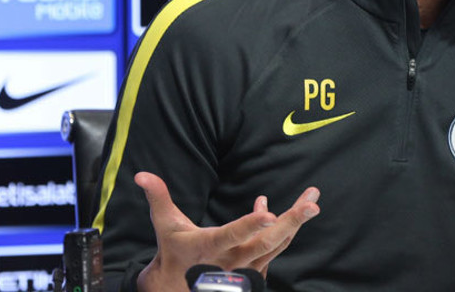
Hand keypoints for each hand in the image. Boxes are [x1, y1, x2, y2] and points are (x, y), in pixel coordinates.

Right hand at [134, 171, 319, 291]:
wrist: (180, 287)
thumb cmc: (174, 251)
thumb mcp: (165, 225)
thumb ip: (158, 197)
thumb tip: (142, 174)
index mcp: (208, 248)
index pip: (231, 235)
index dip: (249, 225)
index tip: (268, 212)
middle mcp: (231, 261)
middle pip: (266, 242)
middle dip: (290, 222)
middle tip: (312, 205)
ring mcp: (247, 269)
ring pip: (276, 245)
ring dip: (295, 222)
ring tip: (312, 200)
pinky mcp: (256, 271)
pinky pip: (275, 248)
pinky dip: (284, 229)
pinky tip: (288, 209)